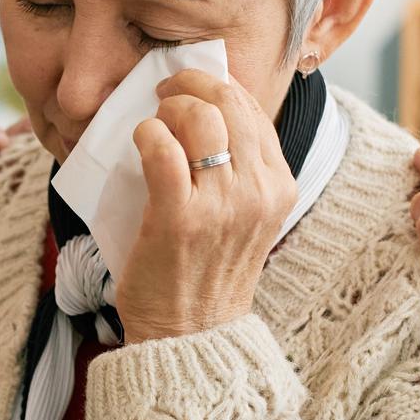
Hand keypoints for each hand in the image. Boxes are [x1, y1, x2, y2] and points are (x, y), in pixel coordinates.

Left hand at [112, 70, 296, 345]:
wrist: (190, 335)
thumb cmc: (207, 274)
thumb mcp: (246, 220)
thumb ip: (239, 173)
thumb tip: (207, 112)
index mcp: (279, 189)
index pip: (254, 111)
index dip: (218, 87)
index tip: (192, 91)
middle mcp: (259, 193)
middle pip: (230, 103)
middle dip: (191, 84)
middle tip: (164, 93)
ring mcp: (222, 205)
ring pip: (199, 117)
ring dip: (167, 108)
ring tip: (153, 123)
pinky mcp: (179, 218)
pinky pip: (162, 148)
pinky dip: (146, 134)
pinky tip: (140, 143)